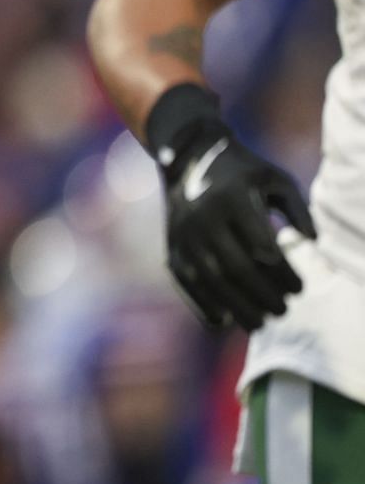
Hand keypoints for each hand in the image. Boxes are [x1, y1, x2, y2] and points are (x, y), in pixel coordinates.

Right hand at [158, 122, 311, 330]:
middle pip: (235, 268)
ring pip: (210, 280)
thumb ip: (298, 210)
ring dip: (236, 307)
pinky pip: (186, 283)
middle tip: (284, 311)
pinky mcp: (171, 248)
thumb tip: (312, 244)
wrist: (188, 159)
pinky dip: (203, 305)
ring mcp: (183, 235)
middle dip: (263, 295)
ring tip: (260, 323)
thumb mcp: (276, 180)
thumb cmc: (243, 172)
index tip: (300, 288)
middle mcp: (203, 217)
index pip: (261, 246)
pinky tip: (224, 321)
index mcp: (232, 198)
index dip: (283, 273)